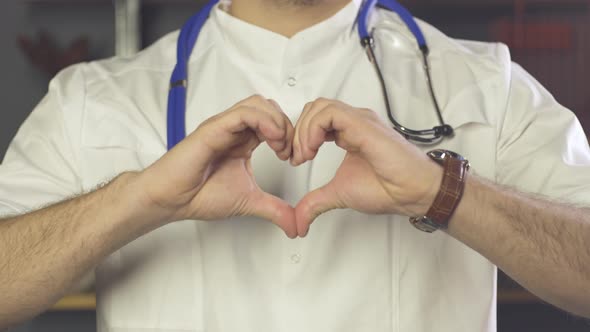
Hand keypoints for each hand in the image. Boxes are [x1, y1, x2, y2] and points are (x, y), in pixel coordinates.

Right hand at [139, 95, 297, 237]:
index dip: (291, 135)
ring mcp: (224, 127)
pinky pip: (244, 113)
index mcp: (243, 141)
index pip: (275, 122)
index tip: (295, 158)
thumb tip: (296, 226)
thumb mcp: (250, 201)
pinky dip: (264, 121)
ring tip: (280, 146)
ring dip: (277, 122)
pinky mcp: (214, 128)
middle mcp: (234, 130)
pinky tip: (271, 140)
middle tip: (289, 152)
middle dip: (288, 126)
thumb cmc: (200, 195)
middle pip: (270, 107)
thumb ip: (275, 210)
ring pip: (259, 104)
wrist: (172, 200)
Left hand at [291, 98, 442, 236]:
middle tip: (297, 157)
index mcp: (348, 132)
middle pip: (313, 108)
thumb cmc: (389, 188)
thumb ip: (316, 202)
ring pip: (319, 106)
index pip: (314, 119)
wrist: (413, 192)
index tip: (296, 160)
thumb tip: (300, 220)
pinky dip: (313, 129)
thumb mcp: (339, 194)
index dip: (299, 136)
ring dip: (303, 130)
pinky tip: (313, 149)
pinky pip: (329, 113)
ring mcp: (359, 121)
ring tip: (304, 154)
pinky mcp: (363, 125)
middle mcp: (353, 122)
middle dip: (297, 131)